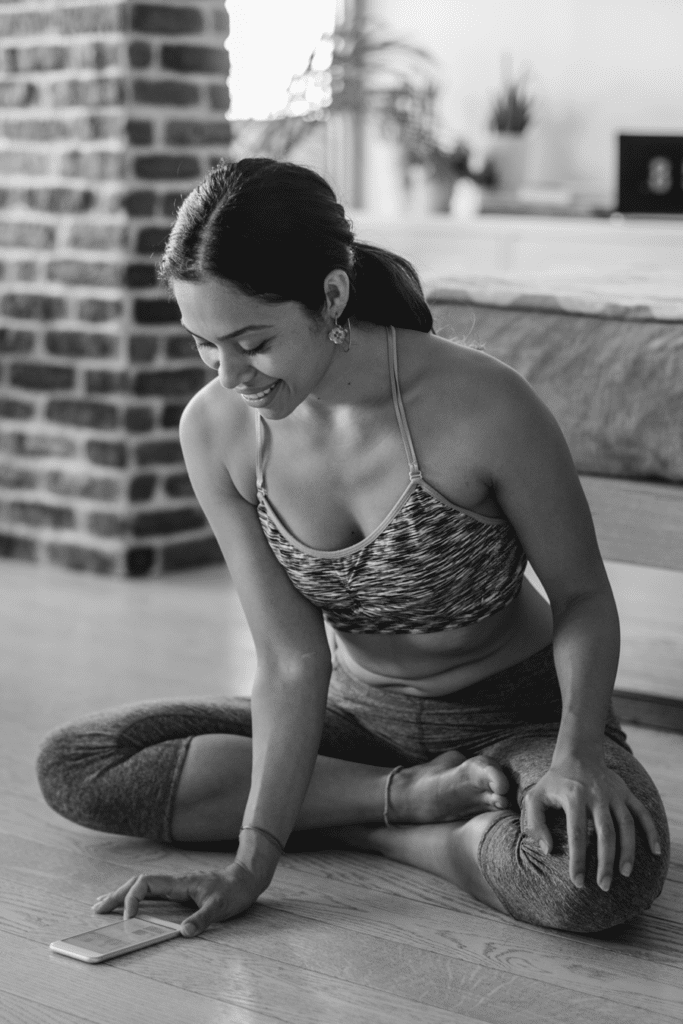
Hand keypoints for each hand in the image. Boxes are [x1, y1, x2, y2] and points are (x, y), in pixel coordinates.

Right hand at [91, 862, 263, 936]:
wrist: (244, 879)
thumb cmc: (233, 891)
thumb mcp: (220, 907)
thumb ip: (202, 919)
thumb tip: (183, 932)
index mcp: (178, 883)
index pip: (146, 883)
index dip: (132, 899)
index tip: (127, 920)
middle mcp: (173, 882)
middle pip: (137, 883)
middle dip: (116, 895)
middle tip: (96, 910)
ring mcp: (174, 885)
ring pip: (141, 886)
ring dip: (121, 895)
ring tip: (100, 905)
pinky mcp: (177, 891)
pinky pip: (149, 892)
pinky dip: (133, 897)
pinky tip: (126, 904)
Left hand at [522, 757, 660, 890]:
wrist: (577, 755)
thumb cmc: (554, 783)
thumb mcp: (535, 797)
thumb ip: (535, 824)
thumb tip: (547, 850)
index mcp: (573, 797)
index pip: (577, 834)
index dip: (578, 860)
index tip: (578, 882)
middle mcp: (596, 795)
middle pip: (605, 832)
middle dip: (606, 862)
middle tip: (604, 886)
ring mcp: (614, 794)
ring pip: (626, 824)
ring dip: (628, 850)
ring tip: (625, 873)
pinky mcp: (626, 793)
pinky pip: (642, 812)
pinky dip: (651, 831)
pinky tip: (655, 851)